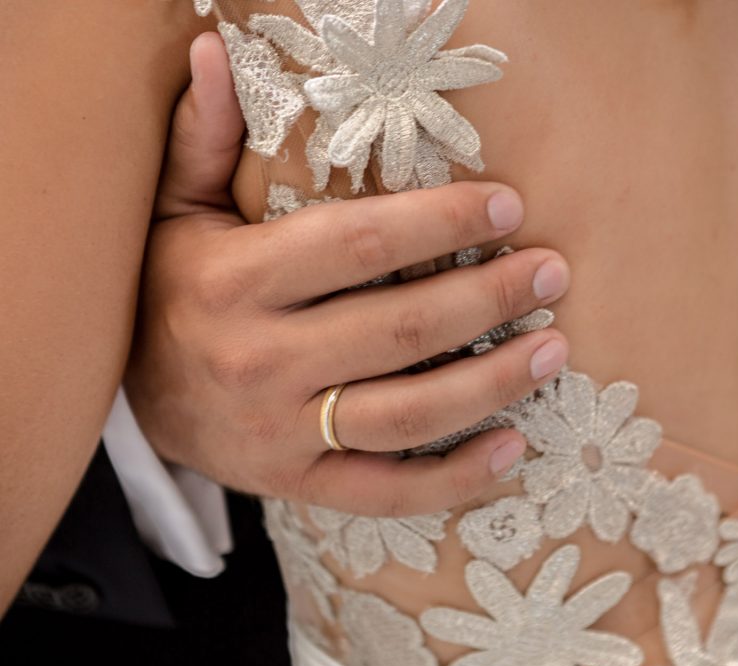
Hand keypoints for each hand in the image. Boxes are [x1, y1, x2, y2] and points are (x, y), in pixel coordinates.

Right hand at [125, 33, 569, 516]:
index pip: (358, 245)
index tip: (507, 208)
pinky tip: (512, 450)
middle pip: (399, 330)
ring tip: (555, 349)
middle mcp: (258, 361)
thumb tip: (216, 48)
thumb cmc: (171, 288)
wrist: (130, 400)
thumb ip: (202, 135)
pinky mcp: (297, 483)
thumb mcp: (176, 208)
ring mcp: (279, 433)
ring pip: (406, 414)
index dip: (441, 224)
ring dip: (492, 383)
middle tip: (550, 273)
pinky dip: (454, 480)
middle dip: (487, 298)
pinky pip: (385, 492)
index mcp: (232, 283)